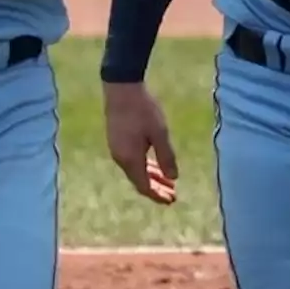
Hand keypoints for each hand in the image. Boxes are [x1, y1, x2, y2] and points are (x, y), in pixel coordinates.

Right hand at [103, 82, 177, 204]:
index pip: (144, 186)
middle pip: (139, 181)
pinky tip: (153, 163)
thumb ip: (166, 157)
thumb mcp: (160, 133)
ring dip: (151, 177)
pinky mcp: (116, 140)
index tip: (172, 200)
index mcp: (131, 159)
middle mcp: (120, 158)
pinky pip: (131, 161)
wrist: (121, 88)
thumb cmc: (143, 109)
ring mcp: (116, 149)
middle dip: (156, 188)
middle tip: (173, 194)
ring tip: (167, 180)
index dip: (158, 196)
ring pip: (135, 171)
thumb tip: (174, 178)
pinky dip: (144, 166)